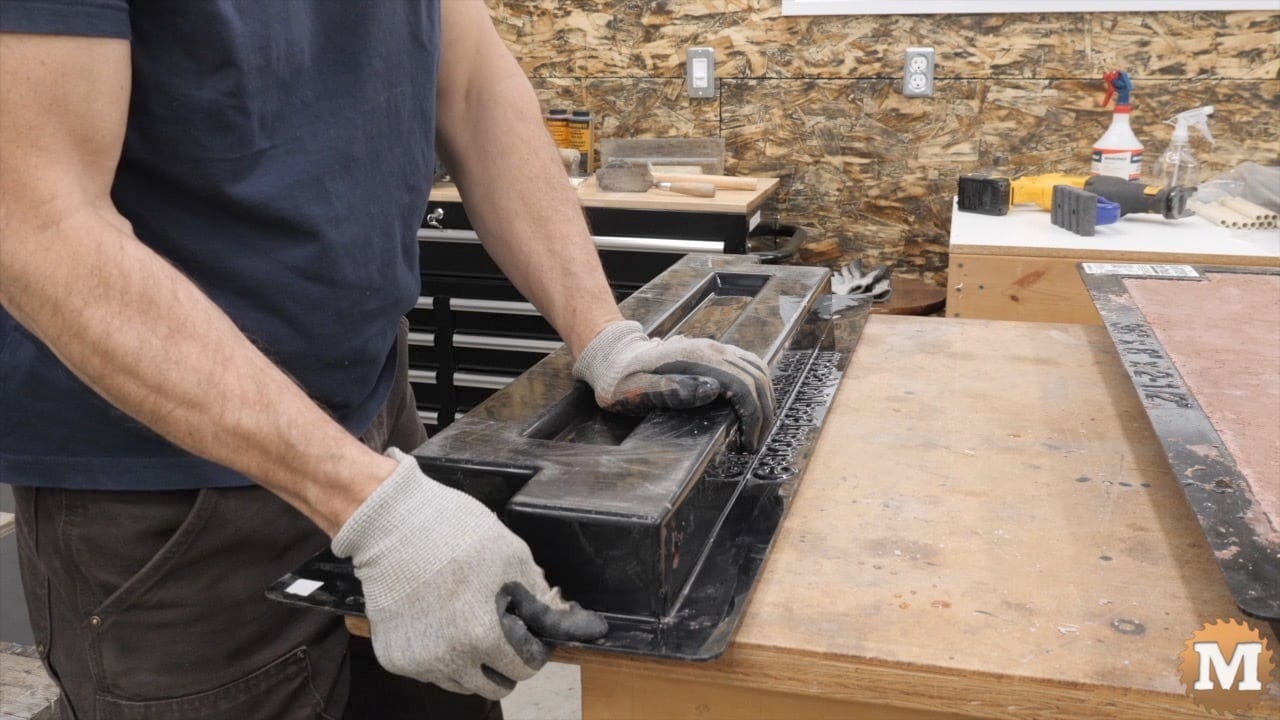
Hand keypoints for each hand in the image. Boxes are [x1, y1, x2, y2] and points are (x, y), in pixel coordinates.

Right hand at [332, 449, 607, 698]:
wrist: (390, 524)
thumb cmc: (453, 532)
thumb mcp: (512, 555)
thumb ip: (537, 595)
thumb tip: (553, 618)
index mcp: (483, 635)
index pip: (524, 669)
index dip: (533, 651)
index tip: (529, 636)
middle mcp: (449, 659)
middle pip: (492, 686)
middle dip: (504, 663)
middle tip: (502, 633)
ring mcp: (418, 662)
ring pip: (459, 682)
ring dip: (471, 663)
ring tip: (467, 624)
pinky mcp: (393, 658)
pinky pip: (428, 671)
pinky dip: (439, 655)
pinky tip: (439, 621)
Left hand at [573, 320, 774, 450]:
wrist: (614, 359)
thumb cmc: (623, 380)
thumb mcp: (638, 390)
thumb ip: (673, 389)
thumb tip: (713, 389)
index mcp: (696, 360)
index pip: (742, 385)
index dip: (752, 416)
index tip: (747, 443)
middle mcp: (711, 350)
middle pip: (756, 378)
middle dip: (763, 413)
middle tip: (754, 443)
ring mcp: (714, 349)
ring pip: (757, 369)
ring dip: (765, 400)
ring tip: (757, 429)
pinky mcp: (714, 353)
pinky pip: (748, 365)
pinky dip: (758, 387)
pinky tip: (751, 407)